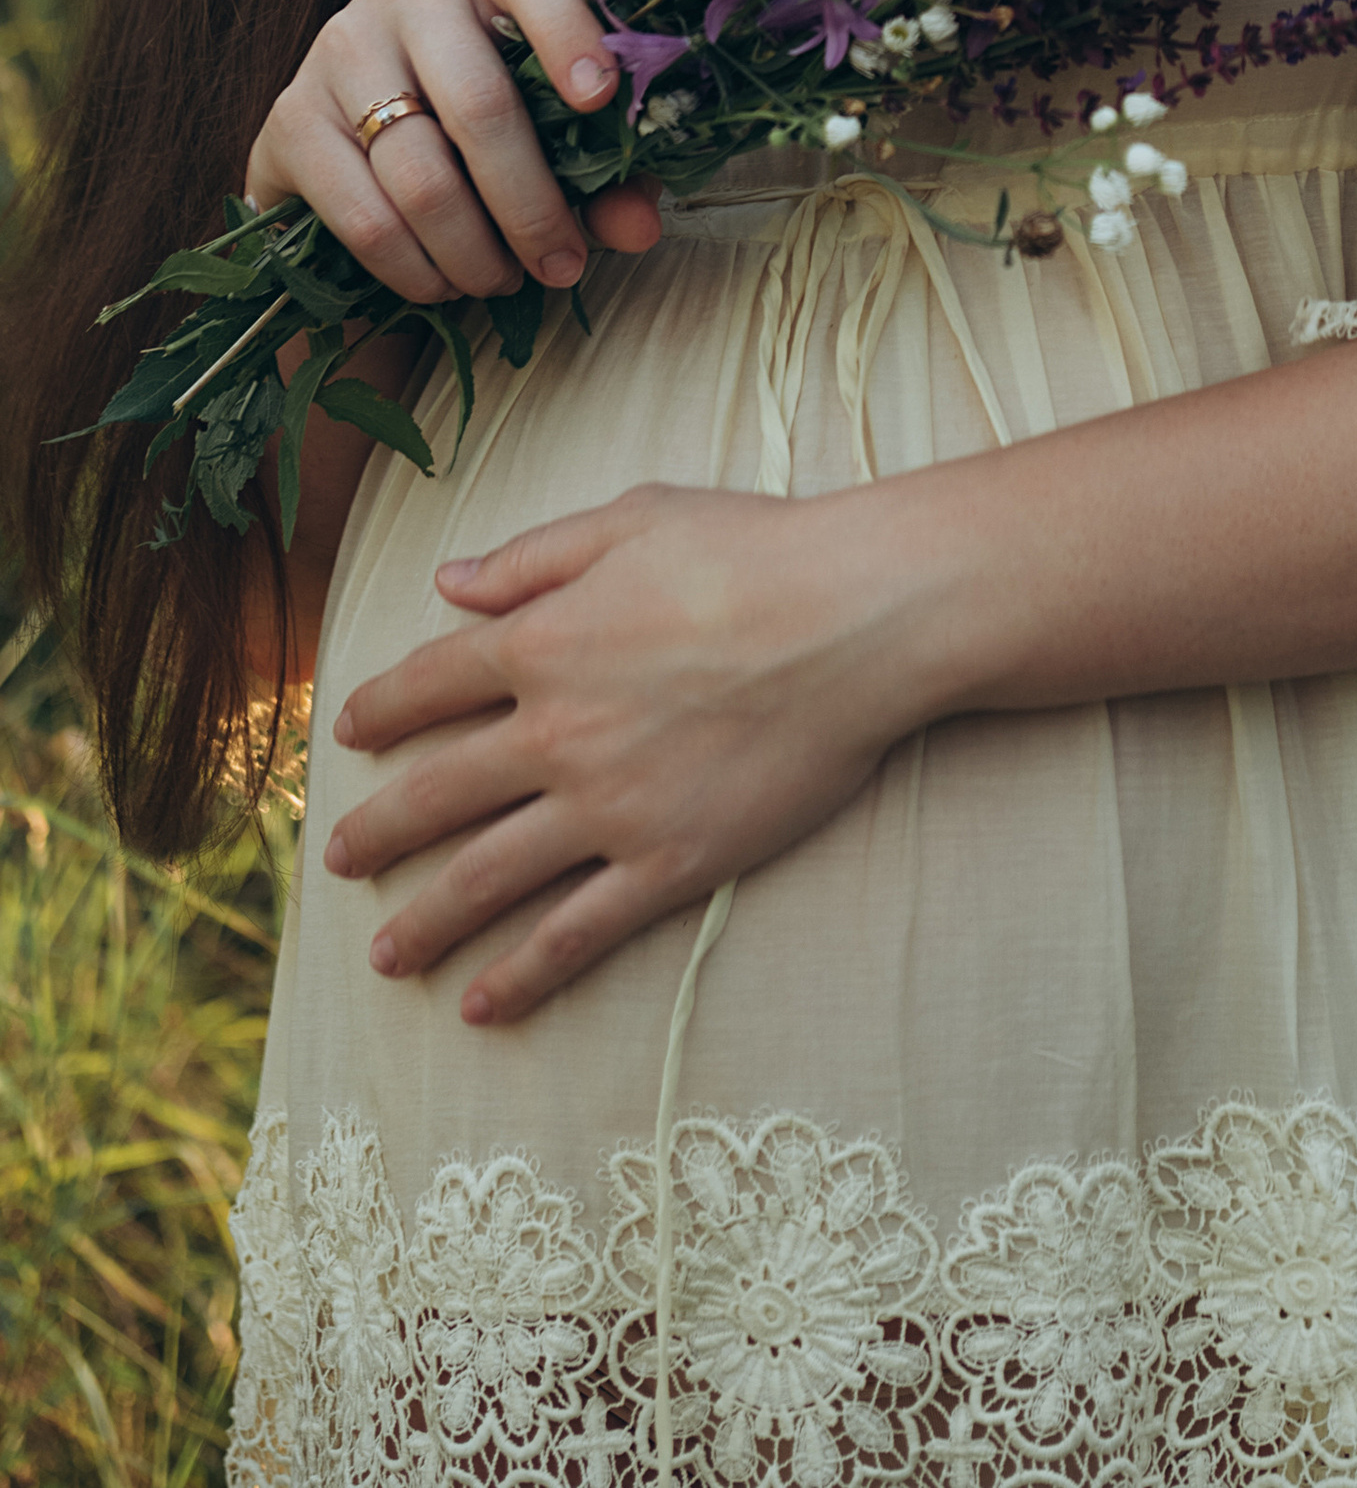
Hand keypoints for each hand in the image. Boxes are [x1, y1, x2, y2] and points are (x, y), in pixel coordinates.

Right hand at [245, 0, 663, 306]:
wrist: (358, 135)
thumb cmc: (485, 112)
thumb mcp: (553, 122)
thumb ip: (605, 168)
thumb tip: (638, 229)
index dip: (569, 35)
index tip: (603, 100)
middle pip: (480, 106)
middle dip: (532, 206)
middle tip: (562, 265)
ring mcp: (338, 47)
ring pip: (422, 175)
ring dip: (475, 252)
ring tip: (506, 280)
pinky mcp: (290, 118)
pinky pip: (364, 216)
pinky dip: (414, 269)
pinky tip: (444, 284)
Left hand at [325, 480, 939, 1021]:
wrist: (853, 618)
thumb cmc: (753, 549)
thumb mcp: (634, 517)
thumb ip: (534, 555)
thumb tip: (450, 581)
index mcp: (541, 642)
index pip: (429, 683)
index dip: (380, 709)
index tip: (349, 736)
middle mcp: (555, 732)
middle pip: (437, 794)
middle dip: (378, 831)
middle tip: (340, 858)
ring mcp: (606, 807)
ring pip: (487, 878)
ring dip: (426, 921)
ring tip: (386, 955)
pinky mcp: (667, 861)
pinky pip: (577, 932)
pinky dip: (523, 973)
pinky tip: (486, 1003)